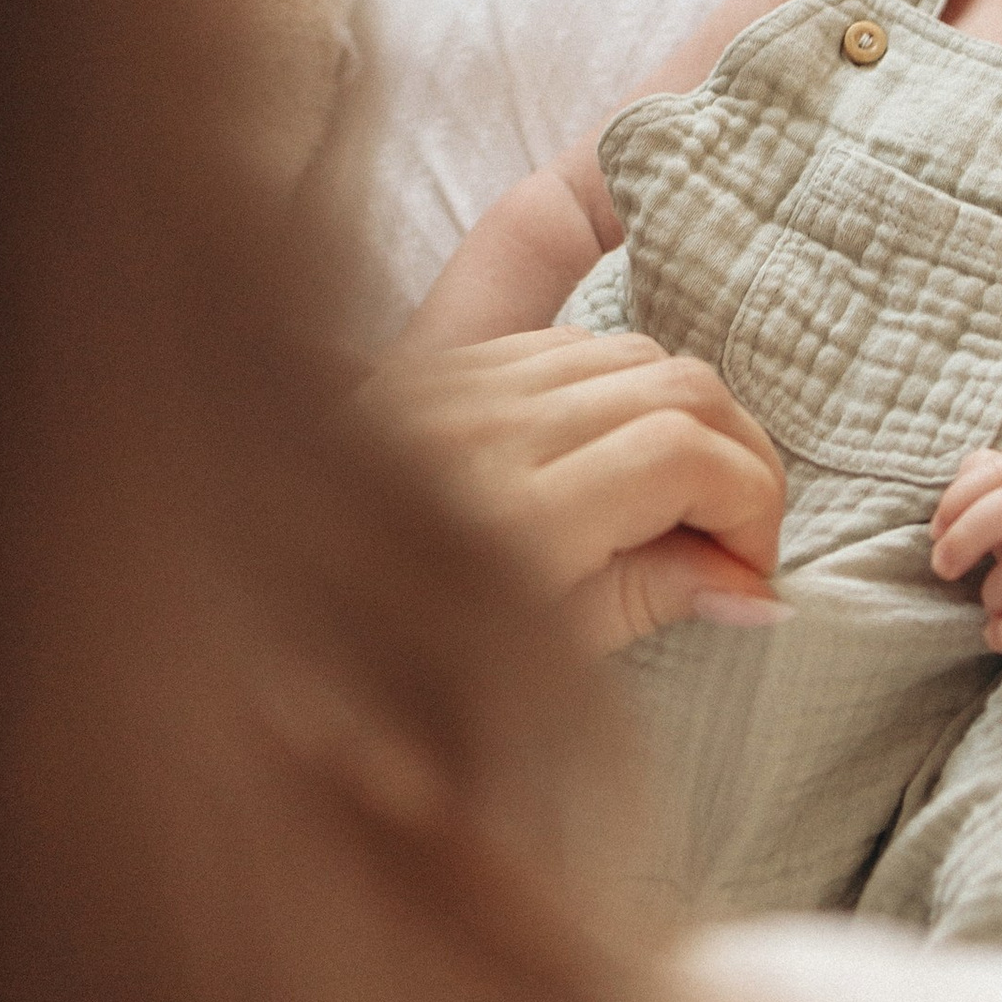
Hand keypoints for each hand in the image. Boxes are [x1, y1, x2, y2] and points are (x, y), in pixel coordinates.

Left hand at [363, 328, 786, 656]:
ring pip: (633, 352)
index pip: (683, 456)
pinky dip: (626, 387)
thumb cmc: (379, 655)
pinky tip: (624, 454)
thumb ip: (647, 600)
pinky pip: (568, 343)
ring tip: (693, 499)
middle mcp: (482, 429)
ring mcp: (456, 383)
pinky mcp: (434, 362)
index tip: (755, 568)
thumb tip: (758, 589)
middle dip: (741, 456)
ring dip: (690, 418)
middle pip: (678, 386)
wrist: (243, 588)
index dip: (750, 505)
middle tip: (745, 535)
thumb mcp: (528, 658)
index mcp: (507, 517)